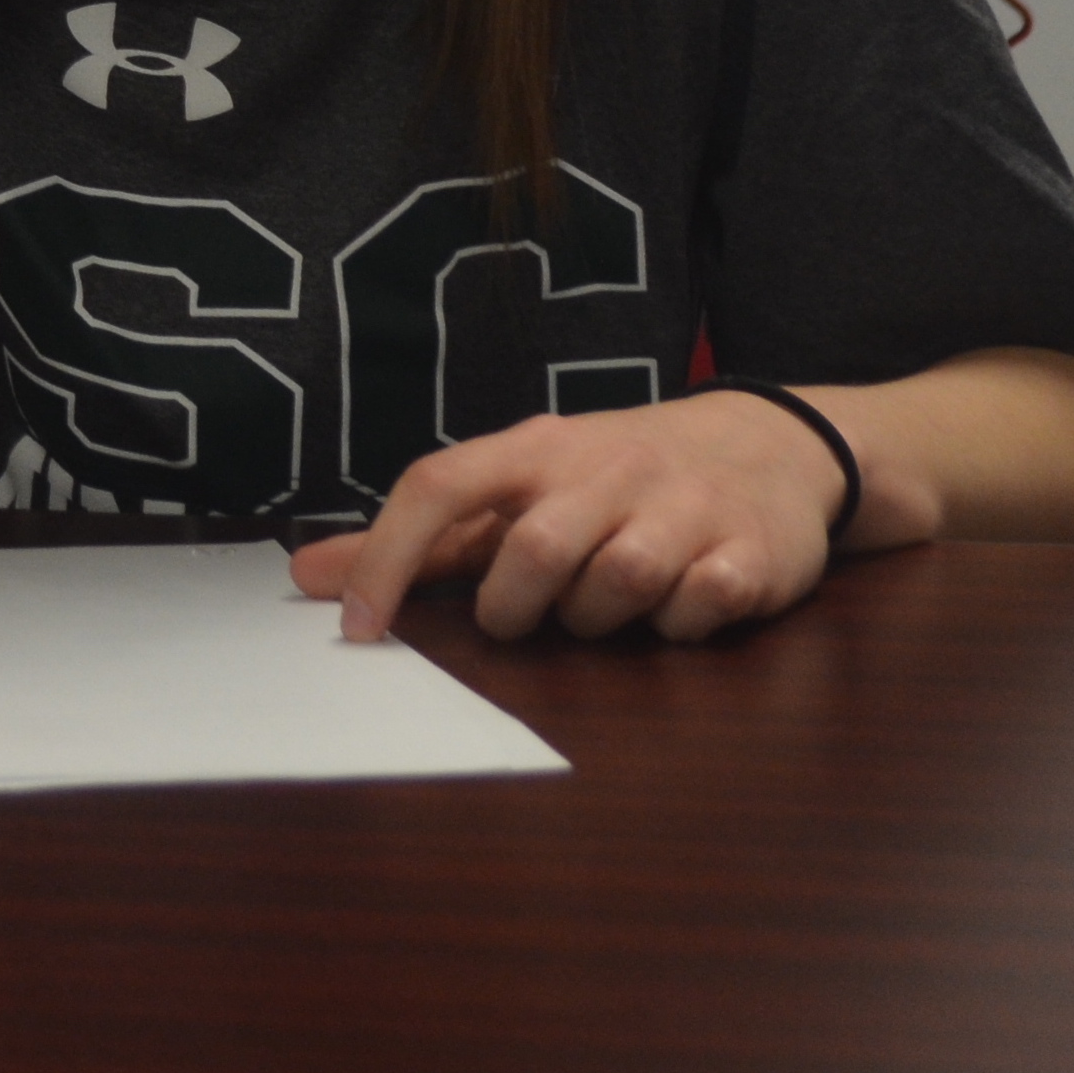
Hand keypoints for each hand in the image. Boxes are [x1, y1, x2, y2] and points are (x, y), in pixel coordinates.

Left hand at [290, 390, 848, 645]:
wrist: (768, 445)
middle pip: (532, 553)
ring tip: (605, 604)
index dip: (387, 556)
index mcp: (536, 449)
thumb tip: (305, 576)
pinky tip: (677, 606)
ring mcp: (682, 506)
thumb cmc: (613, 479)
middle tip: (527, 614)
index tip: (356, 627)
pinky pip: (696, 609)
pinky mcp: (748, 552)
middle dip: (515, 609)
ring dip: (598, 621)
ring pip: (615, 586)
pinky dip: (677, 626)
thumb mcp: (517, 489)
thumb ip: (417, 538)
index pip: (439, 484)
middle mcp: (607, 467)